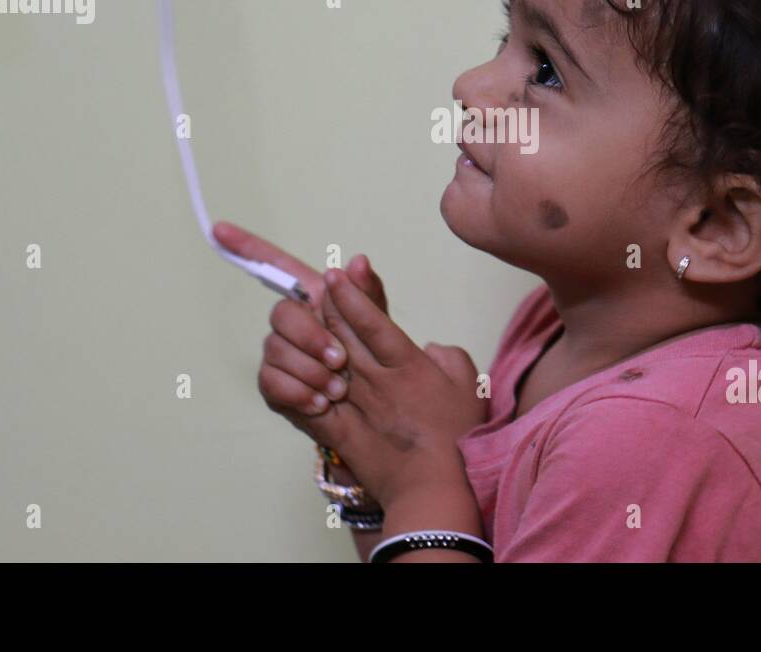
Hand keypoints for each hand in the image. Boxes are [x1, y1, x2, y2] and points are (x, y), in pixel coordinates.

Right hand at [213, 220, 384, 434]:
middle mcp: (293, 322)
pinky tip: (320, 402)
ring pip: (275, 349)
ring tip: (338, 389)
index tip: (217, 228)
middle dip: (310, 337)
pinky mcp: (275, 384)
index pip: (277, 266)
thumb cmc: (377, 362)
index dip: (247, 246)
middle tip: (340, 359)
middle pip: (280, 314)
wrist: (376, 410)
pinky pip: (271, 382)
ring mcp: (280, 352)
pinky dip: (298, 393)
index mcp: (315, 298)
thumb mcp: (381, 327)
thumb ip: (368, 296)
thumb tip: (356, 261)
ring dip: (309, 370)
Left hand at [304, 268, 489, 505]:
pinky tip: (291, 364)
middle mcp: (378, 379)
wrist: (433, 487)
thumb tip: (432, 347)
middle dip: (330, 303)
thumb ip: (449, 357)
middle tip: (321, 284)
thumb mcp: (469, 386)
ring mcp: (356, 404)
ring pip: (327, 359)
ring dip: (313, 334)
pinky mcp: (340, 430)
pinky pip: (309, 401)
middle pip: (344, 332)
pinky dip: (297, 380)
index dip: (353, 294)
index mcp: (409, 365)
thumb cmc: (458, 438)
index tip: (338, 273)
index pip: (373, 321)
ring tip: (305, 314)